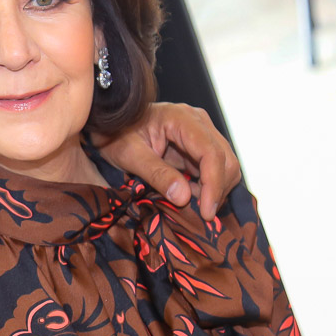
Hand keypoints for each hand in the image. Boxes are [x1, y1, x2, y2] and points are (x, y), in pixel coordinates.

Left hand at [94, 102, 240, 220]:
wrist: (109, 125)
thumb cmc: (114, 134)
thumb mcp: (129, 155)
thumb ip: (156, 174)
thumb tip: (184, 198)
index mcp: (181, 118)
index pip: (211, 152)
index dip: (213, 184)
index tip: (207, 212)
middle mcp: (198, 122)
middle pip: (225, 160)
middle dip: (217, 190)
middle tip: (201, 216)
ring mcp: (201, 133)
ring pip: (225, 167)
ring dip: (215, 191)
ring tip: (194, 208)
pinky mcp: (198, 147)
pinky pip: (214, 170)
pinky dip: (208, 188)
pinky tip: (192, 199)